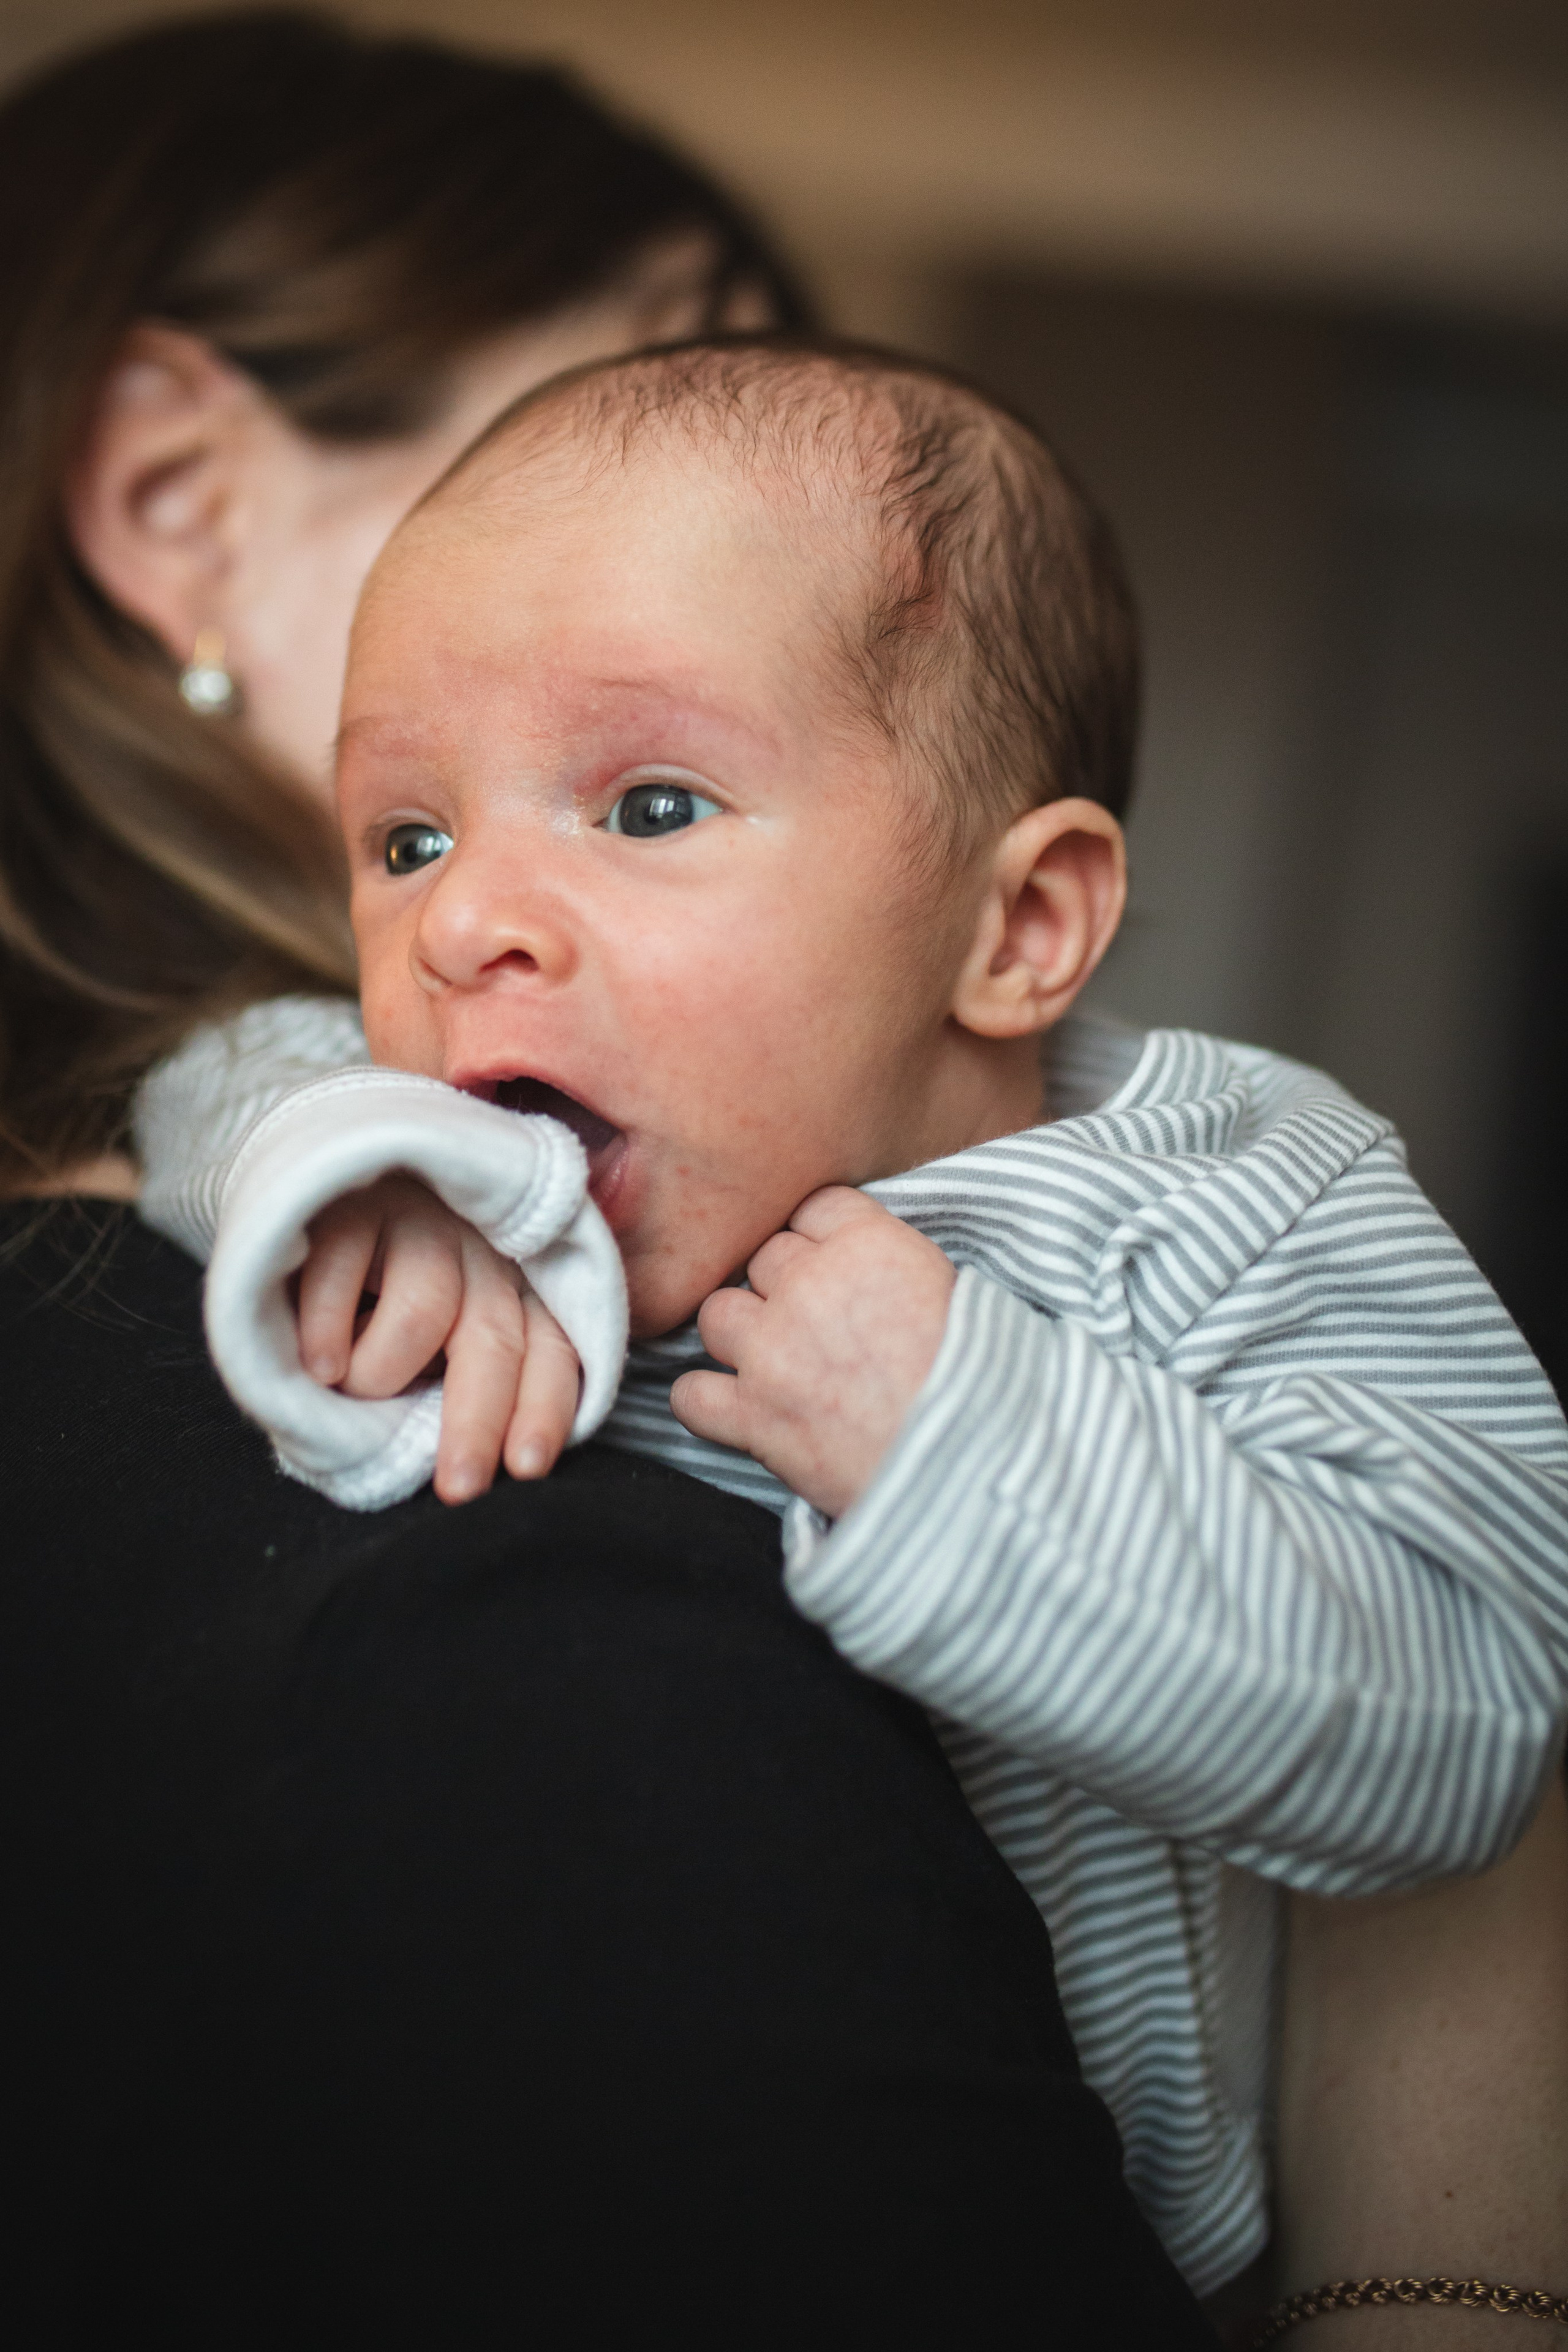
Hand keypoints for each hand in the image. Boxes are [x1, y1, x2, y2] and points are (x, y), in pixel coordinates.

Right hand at [297, 1173, 581, 1504]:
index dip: (545, 1409)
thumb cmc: (369, 1300)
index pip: (550, 1351)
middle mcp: (479, 1252)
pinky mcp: (353, 1204)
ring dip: (379, 1373)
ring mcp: (418, 1220)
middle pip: (495, 1341)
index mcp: (510, 1290)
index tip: (527, 1468)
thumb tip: (462, 1460)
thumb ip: (448, 1385)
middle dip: (479, 1424)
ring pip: (424, 1312)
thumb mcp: (424, 1347)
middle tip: (459, 1488)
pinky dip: (326, 1330)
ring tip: (344, 1386)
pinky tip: (316, 1361)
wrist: (307, 1201)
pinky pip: (345, 1272)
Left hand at [671, 1187, 955, 1519]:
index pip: (812, 1208)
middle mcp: (809, 1285)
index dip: (821, 1241)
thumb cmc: (984, 1388)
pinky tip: (737, 1411)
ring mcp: (772, 1350)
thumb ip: (894, 1267)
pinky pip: (690, 1394)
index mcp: (868, 1244)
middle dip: (785, 1290)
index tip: (835, 1269)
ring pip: (717, 1314)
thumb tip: (865, 1271)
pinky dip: (706, 1404)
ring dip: (740, 1336)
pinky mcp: (752, 1416)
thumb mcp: (958, 1295)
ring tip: (775, 1364)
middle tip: (816, 1328)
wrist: (979, 1471)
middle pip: (764, 1258)